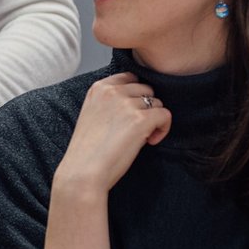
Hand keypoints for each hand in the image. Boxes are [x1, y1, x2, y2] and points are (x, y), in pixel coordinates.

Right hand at [54, 72, 169, 196]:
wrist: (83, 171)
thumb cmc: (87, 150)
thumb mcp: (92, 114)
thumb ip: (110, 102)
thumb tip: (140, 101)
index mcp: (98, 88)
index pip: (130, 78)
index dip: (136, 95)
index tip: (131, 113)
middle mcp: (112, 91)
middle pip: (146, 89)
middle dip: (146, 108)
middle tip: (137, 128)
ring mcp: (126, 104)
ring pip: (158, 103)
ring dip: (154, 120)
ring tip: (142, 137)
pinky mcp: (140, 119)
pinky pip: (165, 115)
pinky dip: (163, 129)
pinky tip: (150, 141)